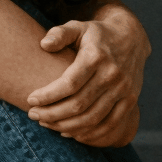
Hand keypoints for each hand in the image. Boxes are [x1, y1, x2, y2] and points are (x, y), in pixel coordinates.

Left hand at [26, 16, 149, 146]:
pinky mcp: (130, 100)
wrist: (131, 38)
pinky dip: (88, 134)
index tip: (30, 99)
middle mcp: (112, 74)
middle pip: (78, 105)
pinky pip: (109, 125)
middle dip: (52, 114)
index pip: (69, 83)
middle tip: (33, 115)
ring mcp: (123, 89)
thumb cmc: (96, 34)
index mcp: (95, 56)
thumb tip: (44, 44)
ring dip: (65, 126)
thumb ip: (59, 34)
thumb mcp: (77, 27)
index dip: (48, 95)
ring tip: (46, 124)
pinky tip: (68, 132)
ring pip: (92, 119)